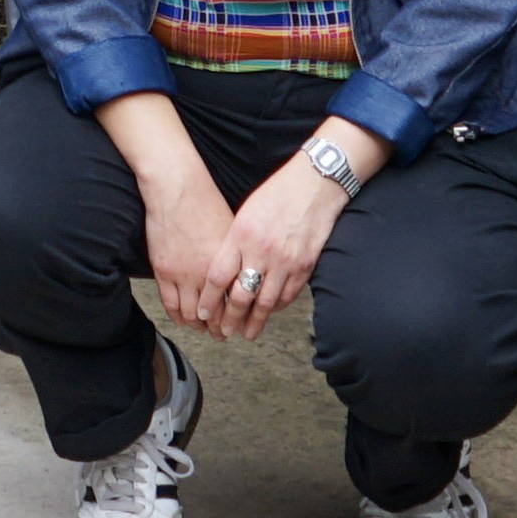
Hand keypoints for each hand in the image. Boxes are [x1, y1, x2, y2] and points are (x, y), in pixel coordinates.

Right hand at [133, 156, 250, 335]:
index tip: (241, 325)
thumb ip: (237, 257)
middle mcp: (206, 273)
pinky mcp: (163, 271)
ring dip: (198, 326)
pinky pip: (170, 304)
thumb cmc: (206, 202)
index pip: (234, 303)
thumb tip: (245, 275)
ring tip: (203, 329)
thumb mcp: (232, 230)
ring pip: (190, 314)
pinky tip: (183, 319)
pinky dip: (178, 316)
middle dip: (219, 328)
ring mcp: (182, 274)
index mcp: (227, 264)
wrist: (176, 188)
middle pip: (214, 314)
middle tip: (223, 334)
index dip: (238, 318)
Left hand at [209, 158, 347, 330]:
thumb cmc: (276, 194)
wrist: (314, 184)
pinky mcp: (304, 267)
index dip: (208, 300)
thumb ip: (234, 243)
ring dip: (254, 322)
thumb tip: (224, 271)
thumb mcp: (245, 214)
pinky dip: (276, 307)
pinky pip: (287, 296)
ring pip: (265, 303)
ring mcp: (285, 262)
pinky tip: (269, 312)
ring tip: (246, 333)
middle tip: (222, 333)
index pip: (218, 277)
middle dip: (229, 319)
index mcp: (241, 236)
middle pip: (241, 296)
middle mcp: (261, 252)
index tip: (202, 313)